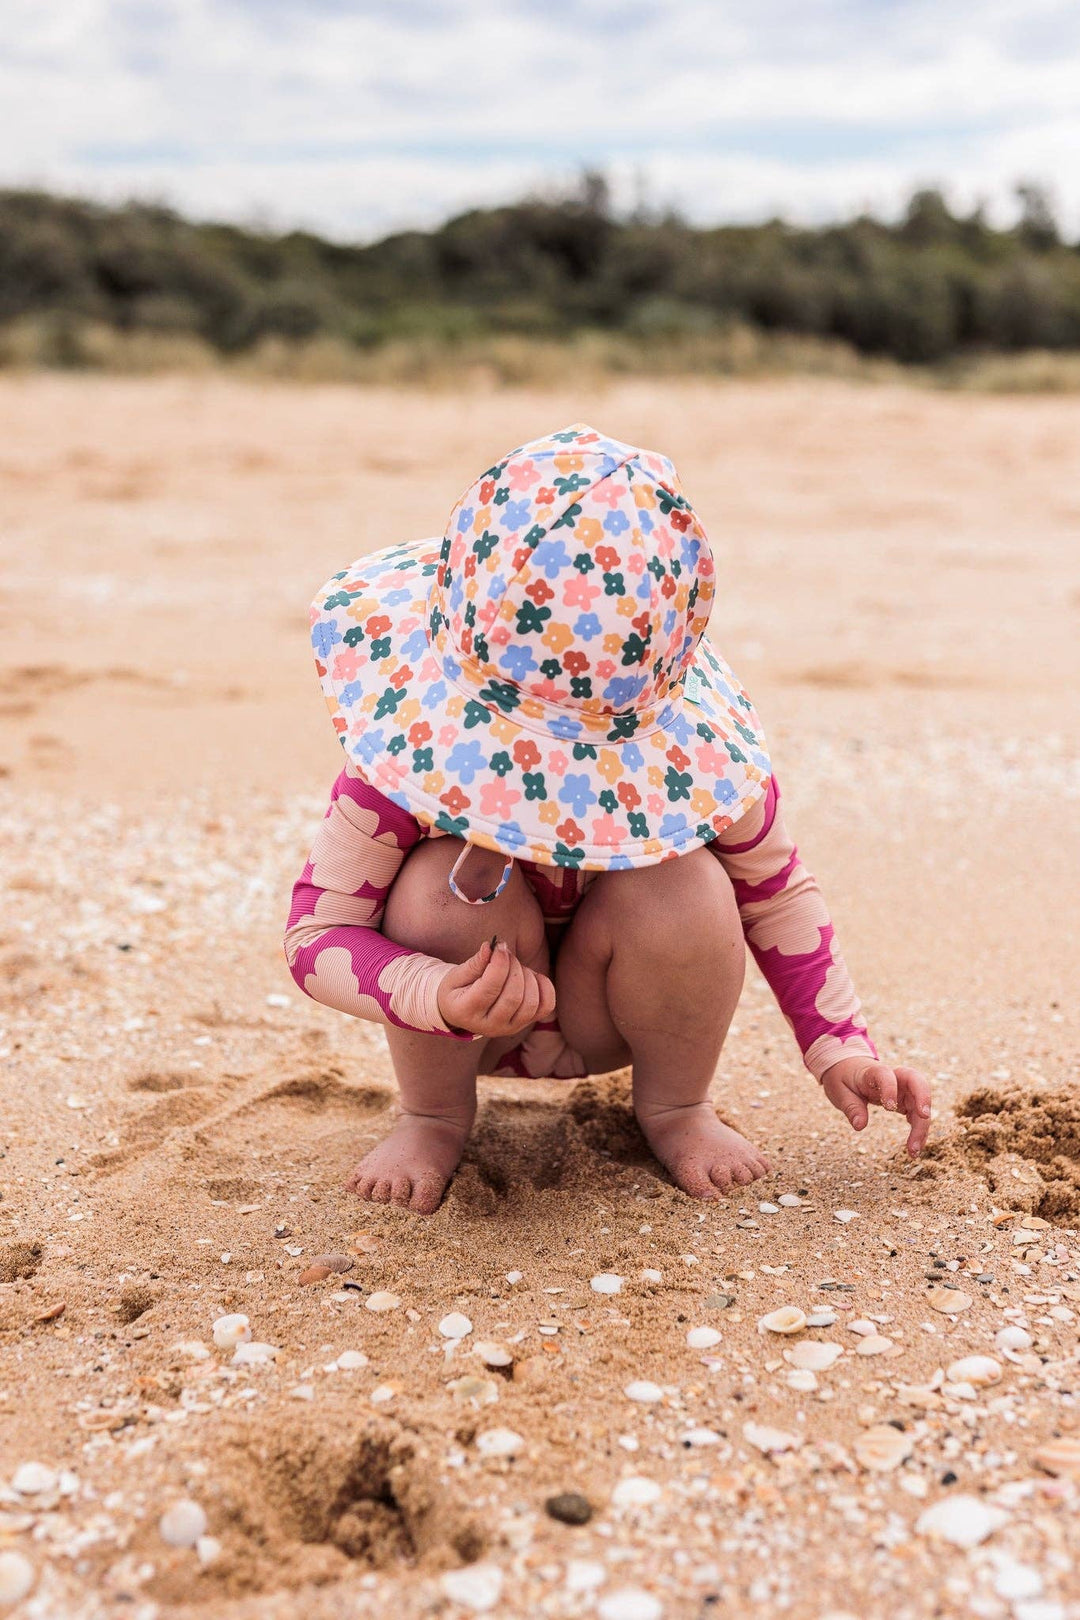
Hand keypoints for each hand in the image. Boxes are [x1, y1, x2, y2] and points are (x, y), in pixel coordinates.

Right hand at [437, 938, 555, 1038]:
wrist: (462, 1010)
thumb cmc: (458, 989)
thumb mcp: (456, 975)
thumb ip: (474, 963)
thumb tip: (490, 947)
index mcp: (467, 1012)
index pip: (490, 988)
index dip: (499, 964)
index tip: (500, 946)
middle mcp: (490, 1026)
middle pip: (513, 997)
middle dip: (514, 967)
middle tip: (506, 954)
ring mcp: (510, 1027)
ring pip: (530, 1003)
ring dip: (528, 977)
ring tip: (516, 967)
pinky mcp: (525, 1023)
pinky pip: (546, 1006)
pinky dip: (545, 987)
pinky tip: (532, 976)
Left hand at [820, 1055, 931, 1156]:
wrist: (849, 1069)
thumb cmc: (844, 1079)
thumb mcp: (839, 1091)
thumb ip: (851, 1107)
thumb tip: (859, 1126)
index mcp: (873, 1072)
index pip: (886, 1075)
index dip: (890, 1089)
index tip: (890, 1108)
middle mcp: (894, 1078)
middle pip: (916, 1081)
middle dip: (923, 1097)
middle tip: (924, 1117)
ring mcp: (903, 1089)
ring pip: (920, 1102)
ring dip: (922, 1125)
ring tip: (914, 1150)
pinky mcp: (906, 1101)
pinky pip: (918, 1114)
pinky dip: (919, 1130)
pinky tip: (915, 1146)